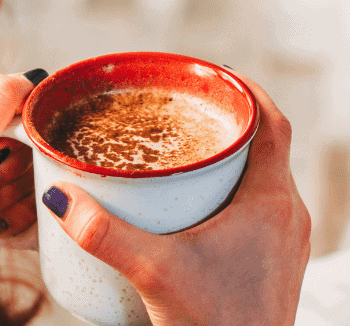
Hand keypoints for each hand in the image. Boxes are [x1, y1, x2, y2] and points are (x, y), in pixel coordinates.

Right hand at [41, 72, 310, 325]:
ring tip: (184, 156)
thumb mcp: (154, 273)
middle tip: (181, 115)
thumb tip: (59, 197)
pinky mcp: (277, 268)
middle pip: (265, 148)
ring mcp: (287, 244)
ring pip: (263, 182)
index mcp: (273, 200)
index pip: (273, 122)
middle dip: (224, 126)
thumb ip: (103, 233)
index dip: (245, 90)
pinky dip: (232, 197)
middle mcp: (290, 216)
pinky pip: (260, 212)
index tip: (211, 76)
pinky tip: (195, 212)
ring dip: (230, 163)